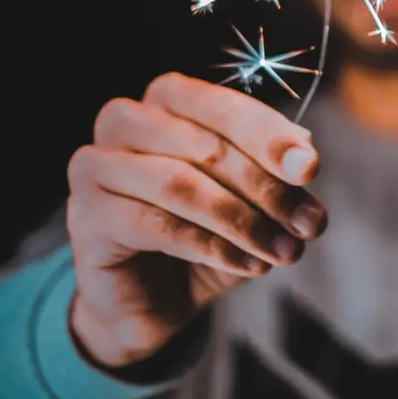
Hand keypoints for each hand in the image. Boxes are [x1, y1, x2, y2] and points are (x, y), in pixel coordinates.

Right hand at [66, 72, 324, 367]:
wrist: (150, 299)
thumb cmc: (204, 233)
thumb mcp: (250, 200)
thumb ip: (275, 174)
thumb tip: (305, 157)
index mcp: (167, 99)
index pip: (222, 105)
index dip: (269, 135)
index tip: (311, 169)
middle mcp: (125, 120)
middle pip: (206, 145)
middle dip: (266, 187)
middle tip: (309, 224)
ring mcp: (95, 165)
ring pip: (181, 184)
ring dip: (243, 221)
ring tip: (283, 251)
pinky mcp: (85, 215)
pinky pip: (156, 225)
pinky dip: (211, 247)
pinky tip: (248, 265)